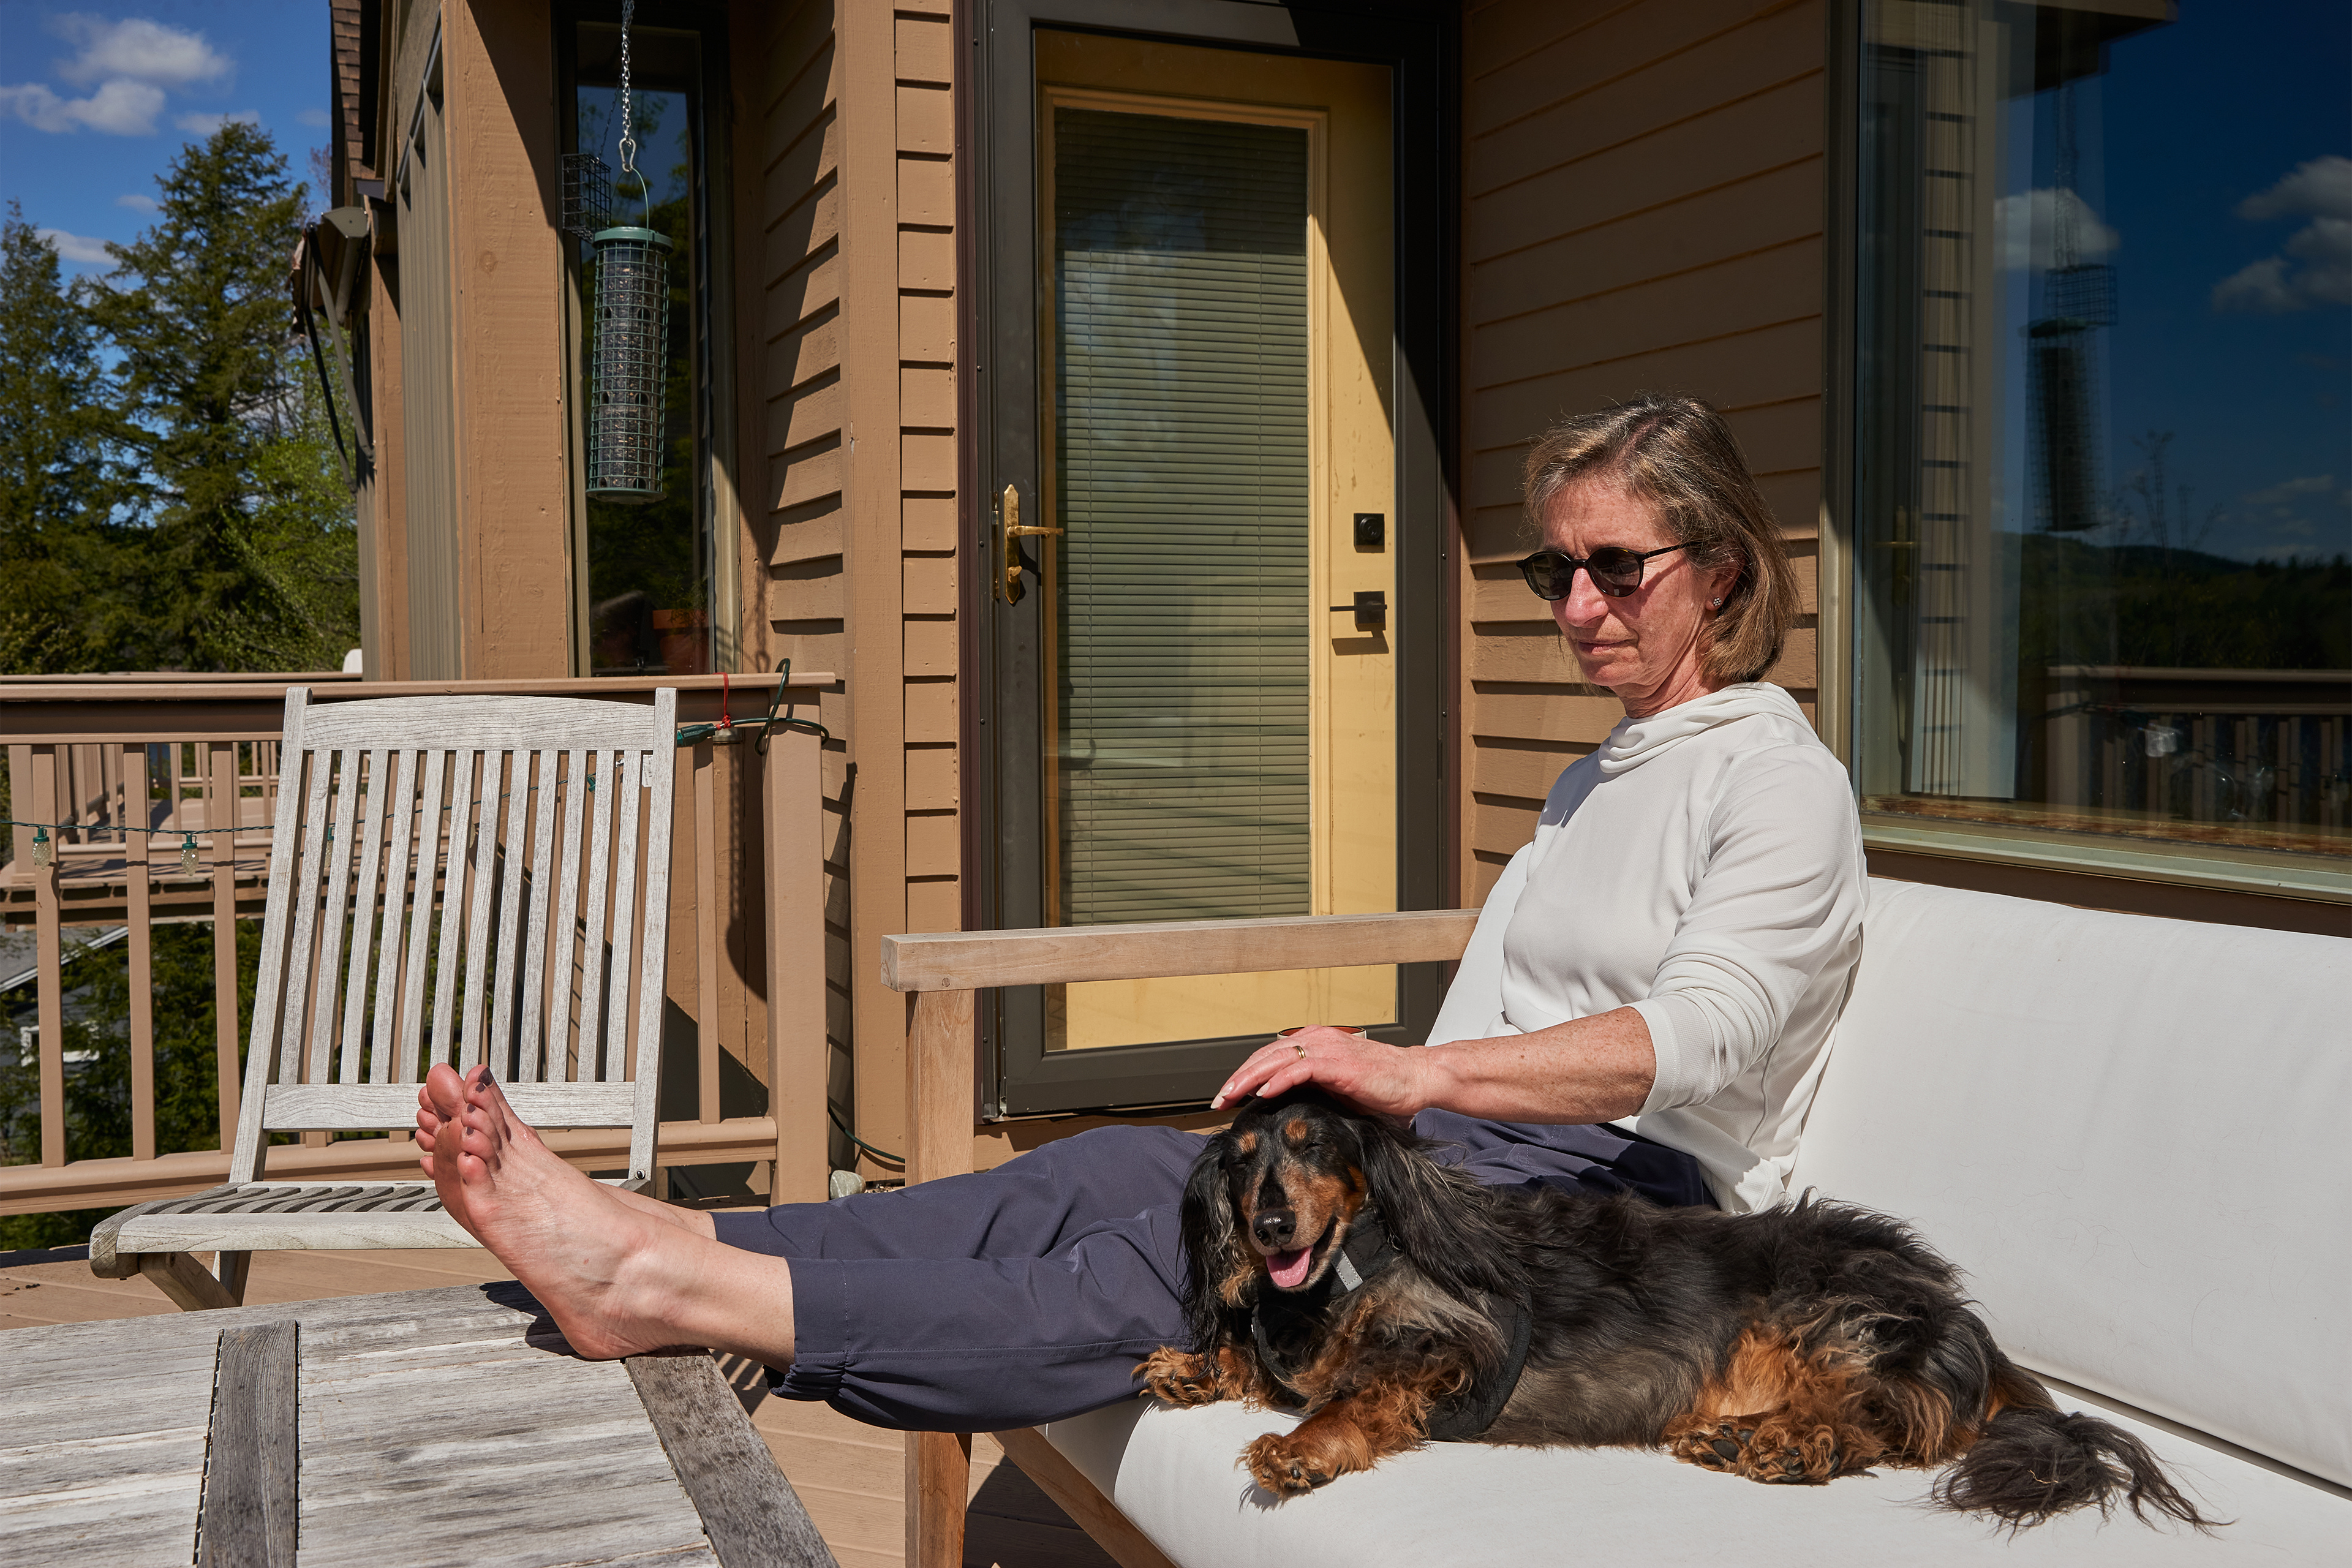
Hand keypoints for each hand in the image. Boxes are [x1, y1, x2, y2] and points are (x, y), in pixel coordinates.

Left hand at [1210, 1026, 1439, 1117]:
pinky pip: (1301, 1069)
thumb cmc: (1381, 1086)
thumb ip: (1311, 1089)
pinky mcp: (1338, 1064)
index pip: (1270, 1056)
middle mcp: (1317, 1040)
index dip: (1245, 1074)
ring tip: (1231, 1096)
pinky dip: (1279, 1080)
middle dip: (1238, 1078)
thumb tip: (1283, 1107)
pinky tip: (1263, 1094)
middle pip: (1266, 1056)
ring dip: (1250, 1079)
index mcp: (1315, 1043)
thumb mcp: (1336, 1087)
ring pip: (1277, 1060)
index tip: (1229, 1096)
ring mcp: (1327, 1050)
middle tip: (1219, 1099)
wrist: (1416, 1078)